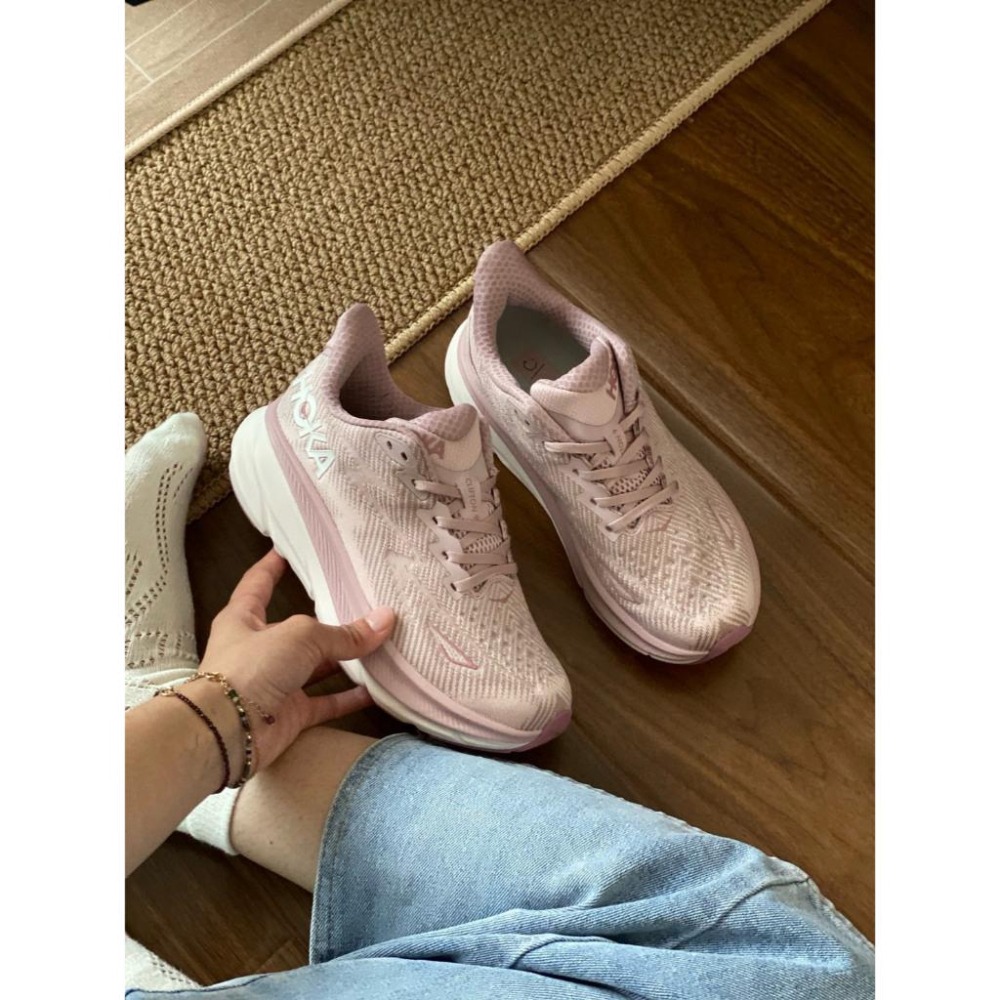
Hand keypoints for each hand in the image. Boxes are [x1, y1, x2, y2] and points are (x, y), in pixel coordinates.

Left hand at [199, 548, 394, 774]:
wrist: (229, 731)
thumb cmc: (252, 668)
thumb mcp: (301, 636)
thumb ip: (344, 633)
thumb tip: (385, 620)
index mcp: (245, 619)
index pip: (258, 584)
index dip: (271, 567)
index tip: (286, 550)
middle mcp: (259, 649)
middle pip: (299, 630)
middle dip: (328, 620)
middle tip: (361, 603)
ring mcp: (275, 683)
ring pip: (316, 667)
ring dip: (345, 660)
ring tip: (379, 644)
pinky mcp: (289, 714)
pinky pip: (325, 702)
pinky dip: (349, 698)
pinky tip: (375, 690)